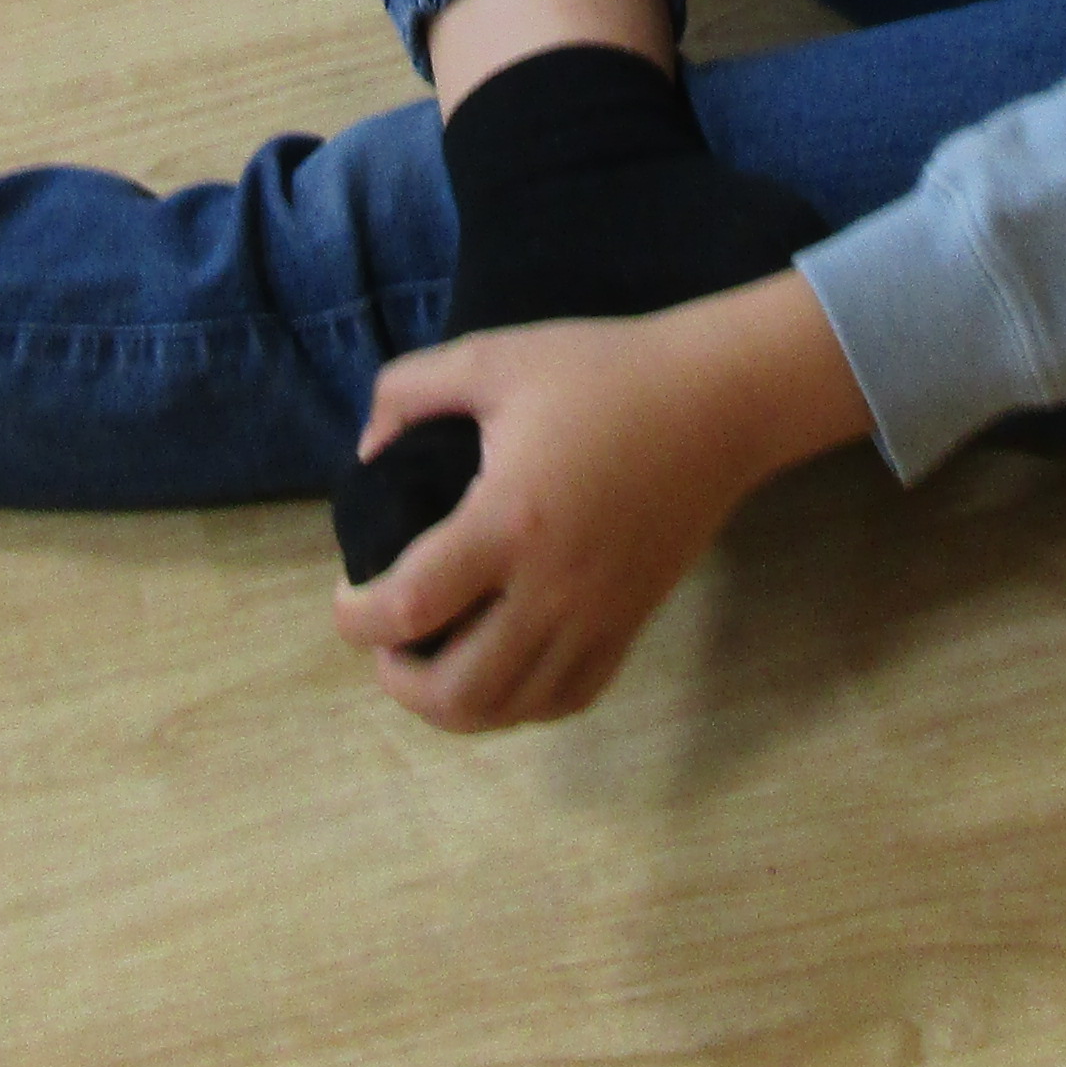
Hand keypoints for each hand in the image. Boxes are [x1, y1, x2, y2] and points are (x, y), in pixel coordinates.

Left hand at [331, 275, 867, 731]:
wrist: (717, 402)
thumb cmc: (604, 372)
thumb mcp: (494, 357)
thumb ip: (409, 390)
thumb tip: (366, 454)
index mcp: (508, 521)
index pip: (409, 608)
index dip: (357, 618)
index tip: (348, 593)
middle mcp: (551, 588)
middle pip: (458, 692)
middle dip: (400, 682)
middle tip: (387, 642)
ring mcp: (597, 617)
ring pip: (512, 709)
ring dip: (455, 703)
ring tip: (434, 660)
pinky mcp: (630, 624)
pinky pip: (567, 698)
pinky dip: (519, 700)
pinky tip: (500, 665)